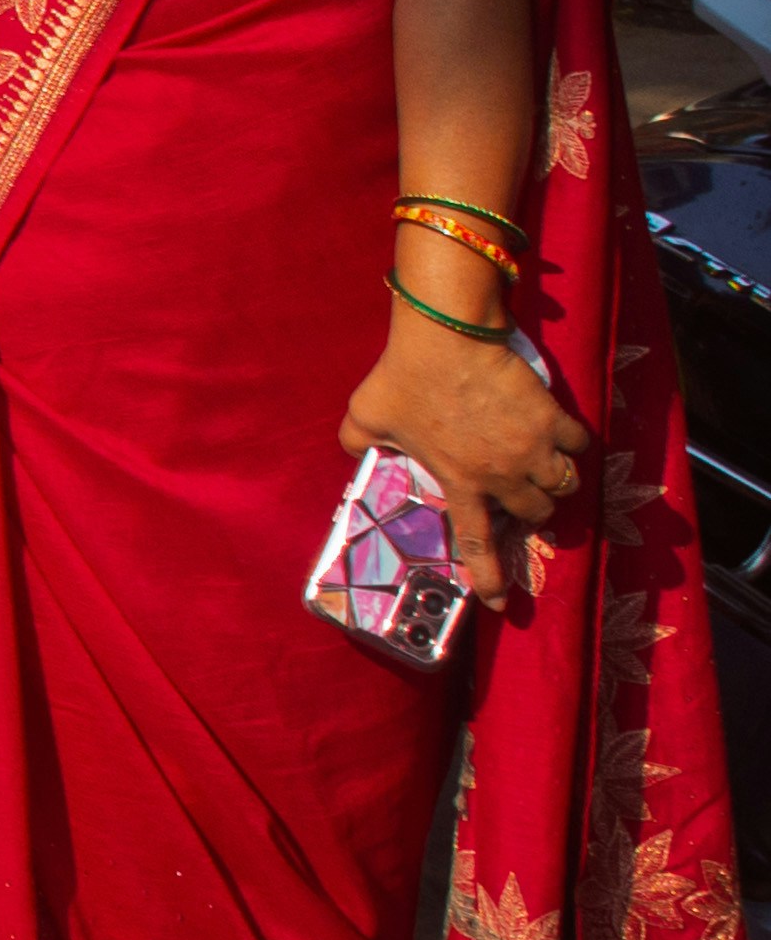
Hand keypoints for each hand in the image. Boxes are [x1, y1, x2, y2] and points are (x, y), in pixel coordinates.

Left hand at [347, 312, 586, 613]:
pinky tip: (559, 436)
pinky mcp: (552, 417)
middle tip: (522, 497)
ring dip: (557, 482)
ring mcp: (532, 447)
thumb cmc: (402, 377)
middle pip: (538, 513)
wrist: (445, 337)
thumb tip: (359, 453)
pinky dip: (574, 445)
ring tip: (544, 471)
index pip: (477, 540)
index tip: (502, 602)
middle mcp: (502, 473)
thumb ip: (360, 443)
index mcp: (458, 480)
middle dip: (533, 512)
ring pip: (565, 484)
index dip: (491, 575)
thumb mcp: (365, 417)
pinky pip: (580, 445)